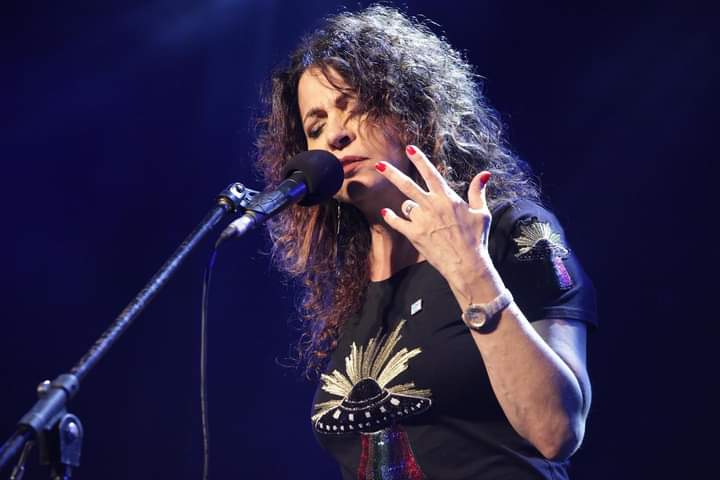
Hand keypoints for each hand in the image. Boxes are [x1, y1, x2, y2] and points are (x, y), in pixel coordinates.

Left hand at [376, 144, 493, 281]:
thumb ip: (477, 192)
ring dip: (408, 208)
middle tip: (379, 165)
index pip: (430, 174)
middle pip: (407, 185)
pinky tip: (386, 213)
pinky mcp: (414, 235)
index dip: (419, 160)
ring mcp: (421, 220)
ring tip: (420, 217)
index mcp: (447, 198)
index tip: (409, 148)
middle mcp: (431, 206)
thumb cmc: (476, 239)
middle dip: (391, 173)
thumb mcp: (481, 213)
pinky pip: (397, 223)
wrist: (467, 264)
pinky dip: (391, 218)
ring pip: (406, 206)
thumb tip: (485, 174)